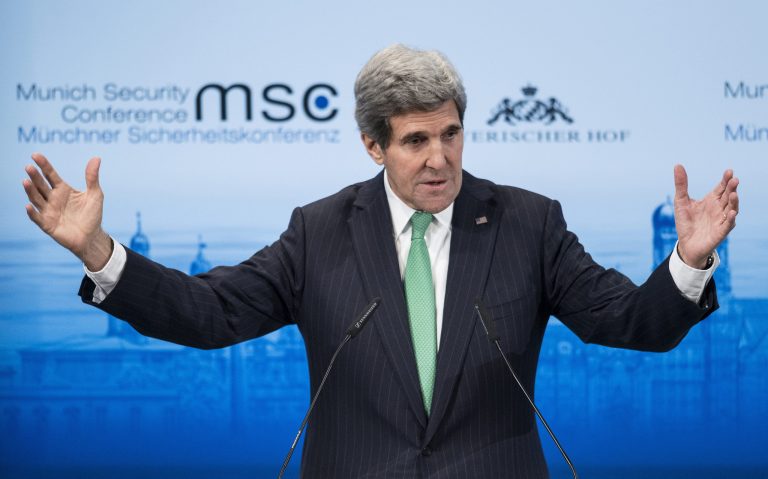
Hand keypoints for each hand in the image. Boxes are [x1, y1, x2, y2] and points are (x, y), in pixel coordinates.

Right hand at [22, 153, 111, 270]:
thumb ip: (92, 177)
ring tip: (26, 181)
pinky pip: (37, 218)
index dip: (43, 165)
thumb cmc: (92, 215)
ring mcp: (49, 211)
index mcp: (63, 189)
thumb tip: (96, 158)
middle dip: (35, 176)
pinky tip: (28, 206)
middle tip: (29, 167)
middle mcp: (53, 199)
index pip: (50, 175)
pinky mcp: (47, 225)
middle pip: (41, 185)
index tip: (35, 155)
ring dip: (30, 191)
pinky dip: (32, 212)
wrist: (92, 236)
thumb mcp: (95, 194)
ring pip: (36, 199)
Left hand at [673, 164, 738, 268]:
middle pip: (728, 196)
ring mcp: (721, 220)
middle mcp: (719, 209)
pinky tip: (732, 212)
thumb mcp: (680, 201)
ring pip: (731, 209)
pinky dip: (730, 219)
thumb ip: (681, 184)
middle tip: (734, 179)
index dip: (725, 180)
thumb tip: (678, 165)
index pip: (721, 188)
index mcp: (711, 200)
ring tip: (734, 193)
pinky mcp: (720, 232)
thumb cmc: (685, 222)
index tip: (729, 171)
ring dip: (734, 201)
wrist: (686, 244)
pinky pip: (728, 225)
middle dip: (732, 188)